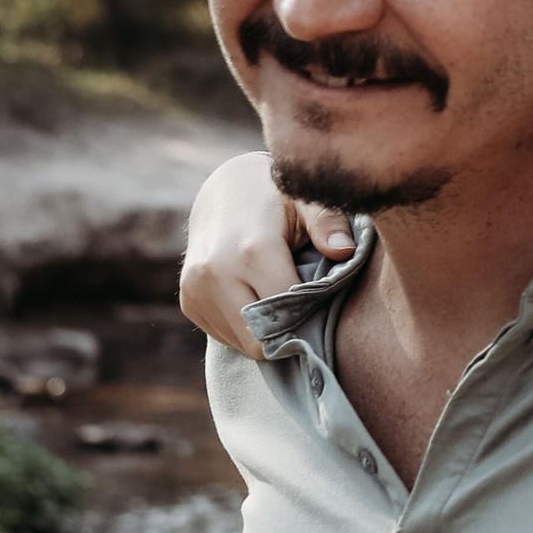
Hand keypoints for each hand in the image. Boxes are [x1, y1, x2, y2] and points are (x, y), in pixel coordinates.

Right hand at [179, 151, 352, 357]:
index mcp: (252, 251)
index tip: (324, 312)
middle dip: (288, 334)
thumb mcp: (307, 201)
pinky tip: (256, 302)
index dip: (310, 320)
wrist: (225, 190)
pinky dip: (245, 329)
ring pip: (243, 343)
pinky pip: (225, 336)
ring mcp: (196, 289)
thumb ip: (328, 225)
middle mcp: (216, 272)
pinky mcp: (188, 301)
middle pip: (261, 339)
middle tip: (306, 316)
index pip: (287, 315)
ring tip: (281, 305)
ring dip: (266, 334)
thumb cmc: (278, 197)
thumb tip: (344, 250)